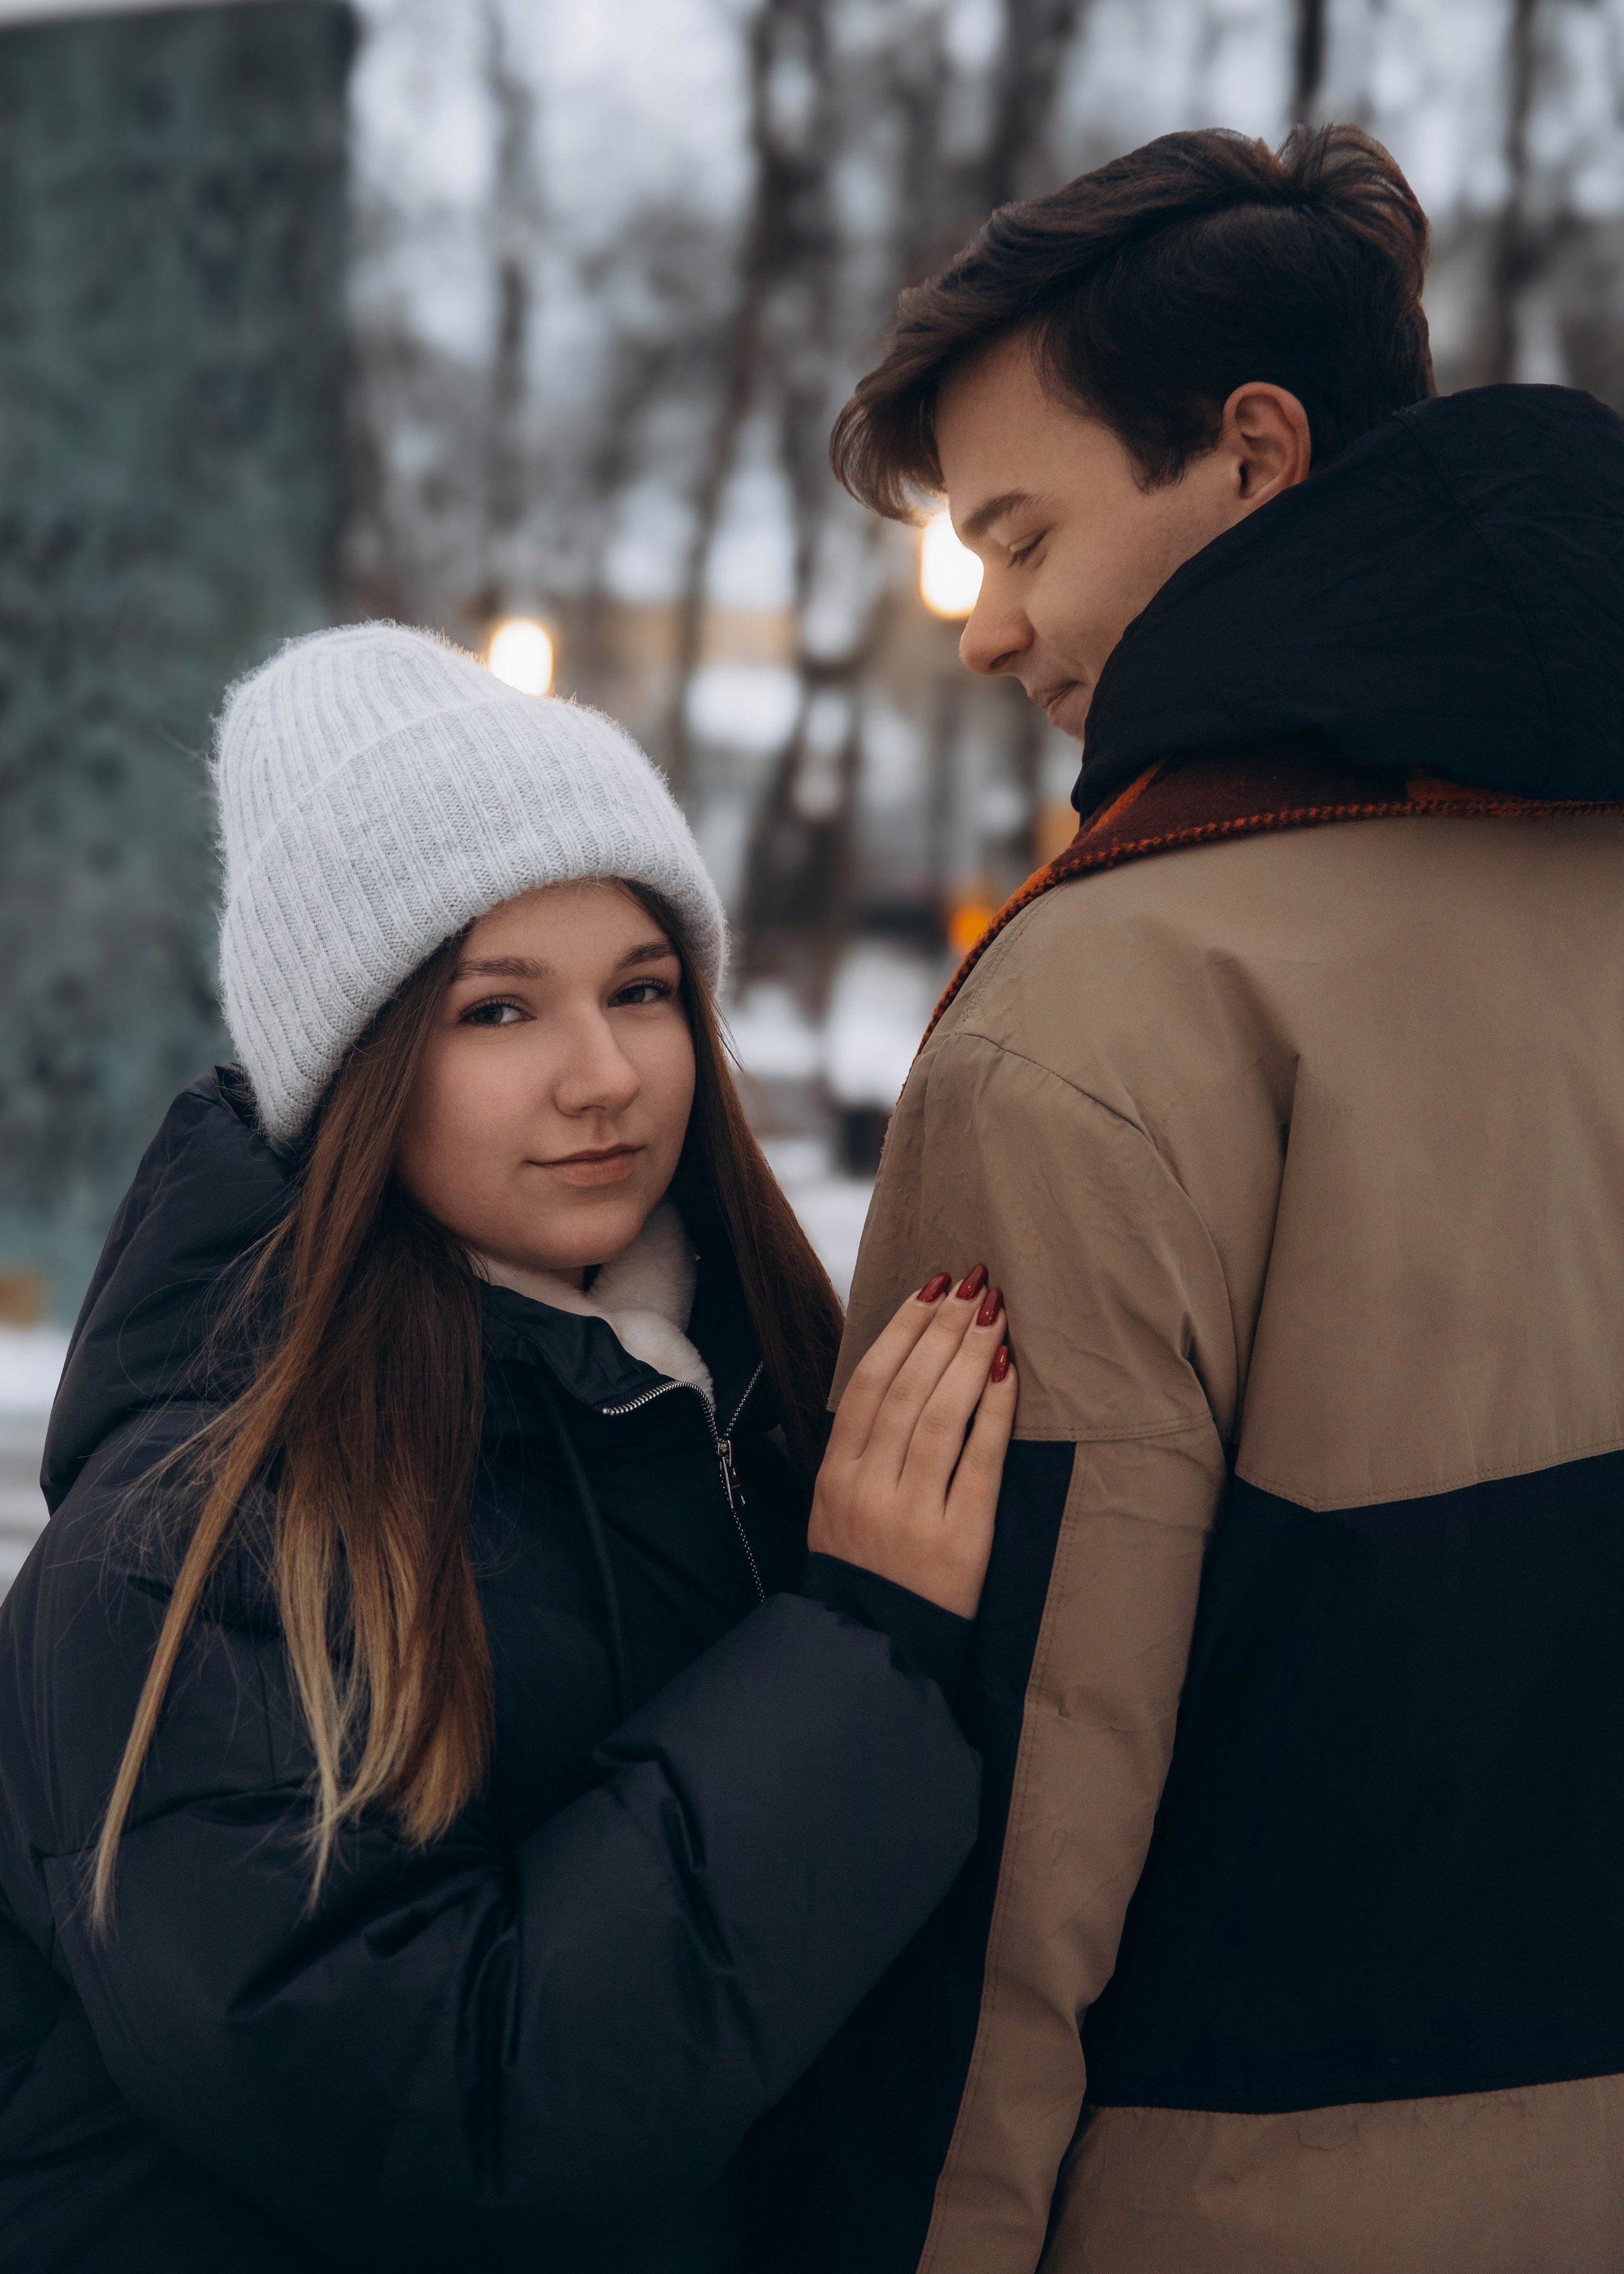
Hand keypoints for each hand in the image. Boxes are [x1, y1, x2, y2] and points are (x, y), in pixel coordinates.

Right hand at [808, 1268, 1016, 1618]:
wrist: (874, 1645)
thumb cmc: (863, 1566)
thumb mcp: (837, 1502)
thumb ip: (862, 1443)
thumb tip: (900, 1364)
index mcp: (837, 1472)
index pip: (870, 1381)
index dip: (902, 1327)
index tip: (931, 1285)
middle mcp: (870, 1486)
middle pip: (908, 1387)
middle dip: (943, 1327)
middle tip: (974, 1282)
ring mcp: (912, 1512)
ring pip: (941, 1414)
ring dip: (970, 1354)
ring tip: (995, 1310)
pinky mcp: (959, 1538)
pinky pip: (980, 1460)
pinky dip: (995, 1410)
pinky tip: (1009, 1370)